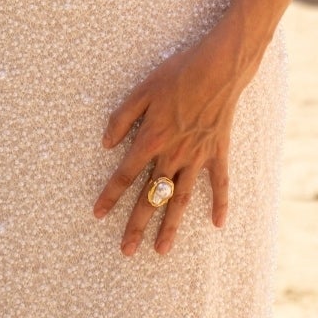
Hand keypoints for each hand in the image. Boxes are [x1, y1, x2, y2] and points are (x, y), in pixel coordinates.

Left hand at [92, 24, 250, 256]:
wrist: (219, 66)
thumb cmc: (178, 73)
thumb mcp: (142, 90)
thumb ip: (121, 118)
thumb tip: (106, 144)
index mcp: (152, 139)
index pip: (125, 174)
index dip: (110, 195)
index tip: (98, 214)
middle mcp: (174, 154)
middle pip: (151, 196)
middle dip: (137, 224)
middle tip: (126, 251)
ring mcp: (198, 156)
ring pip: (181, 198)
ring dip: (171, 225)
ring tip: (161, 250)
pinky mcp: (218, 151)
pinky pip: (219, 183)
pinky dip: (219, 203)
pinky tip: (217, 224)